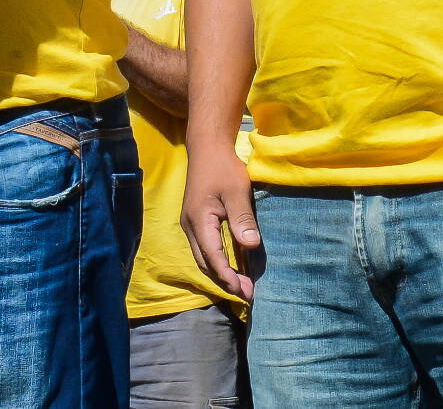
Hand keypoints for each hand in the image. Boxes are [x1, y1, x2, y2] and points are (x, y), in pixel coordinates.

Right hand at [181, 144, 260, 299]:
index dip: (228, 276)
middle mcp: (190, 226)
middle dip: (224, 280)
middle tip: (247, 294)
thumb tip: (251, 245)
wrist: (207, 148)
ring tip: (242, 285)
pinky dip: (218, 261)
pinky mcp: (196, 221)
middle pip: (205, 262)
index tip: (244, 291)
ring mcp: (191, 224)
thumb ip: (242, 218)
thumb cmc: (223, 167)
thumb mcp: (236, 191)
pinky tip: (233, 266)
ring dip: (221, 273)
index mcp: (198, 220)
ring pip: (203, 257)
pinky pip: (205, 248)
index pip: (212, 256)